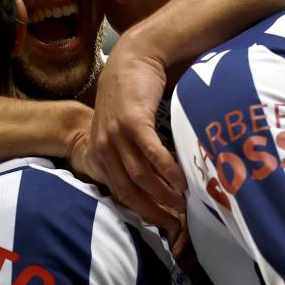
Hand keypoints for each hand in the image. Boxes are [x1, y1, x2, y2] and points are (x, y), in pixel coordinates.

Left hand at [89, 39, 184, 233]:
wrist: (132, 57)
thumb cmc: (131, 94)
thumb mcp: (120, 128)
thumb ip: (128, 153)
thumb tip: (152, 183)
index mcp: (100, 153)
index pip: (119, 193)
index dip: (141, 213)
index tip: (162, 226)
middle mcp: (103, 148)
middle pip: (129, 192)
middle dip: (153, 213)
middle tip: (176, 226)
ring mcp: (116, 135)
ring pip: (140, 177)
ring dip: (164, 195)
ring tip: (184, 204)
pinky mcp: (133, 122)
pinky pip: (151, 153)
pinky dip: (167, 170)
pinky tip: (181, 181)